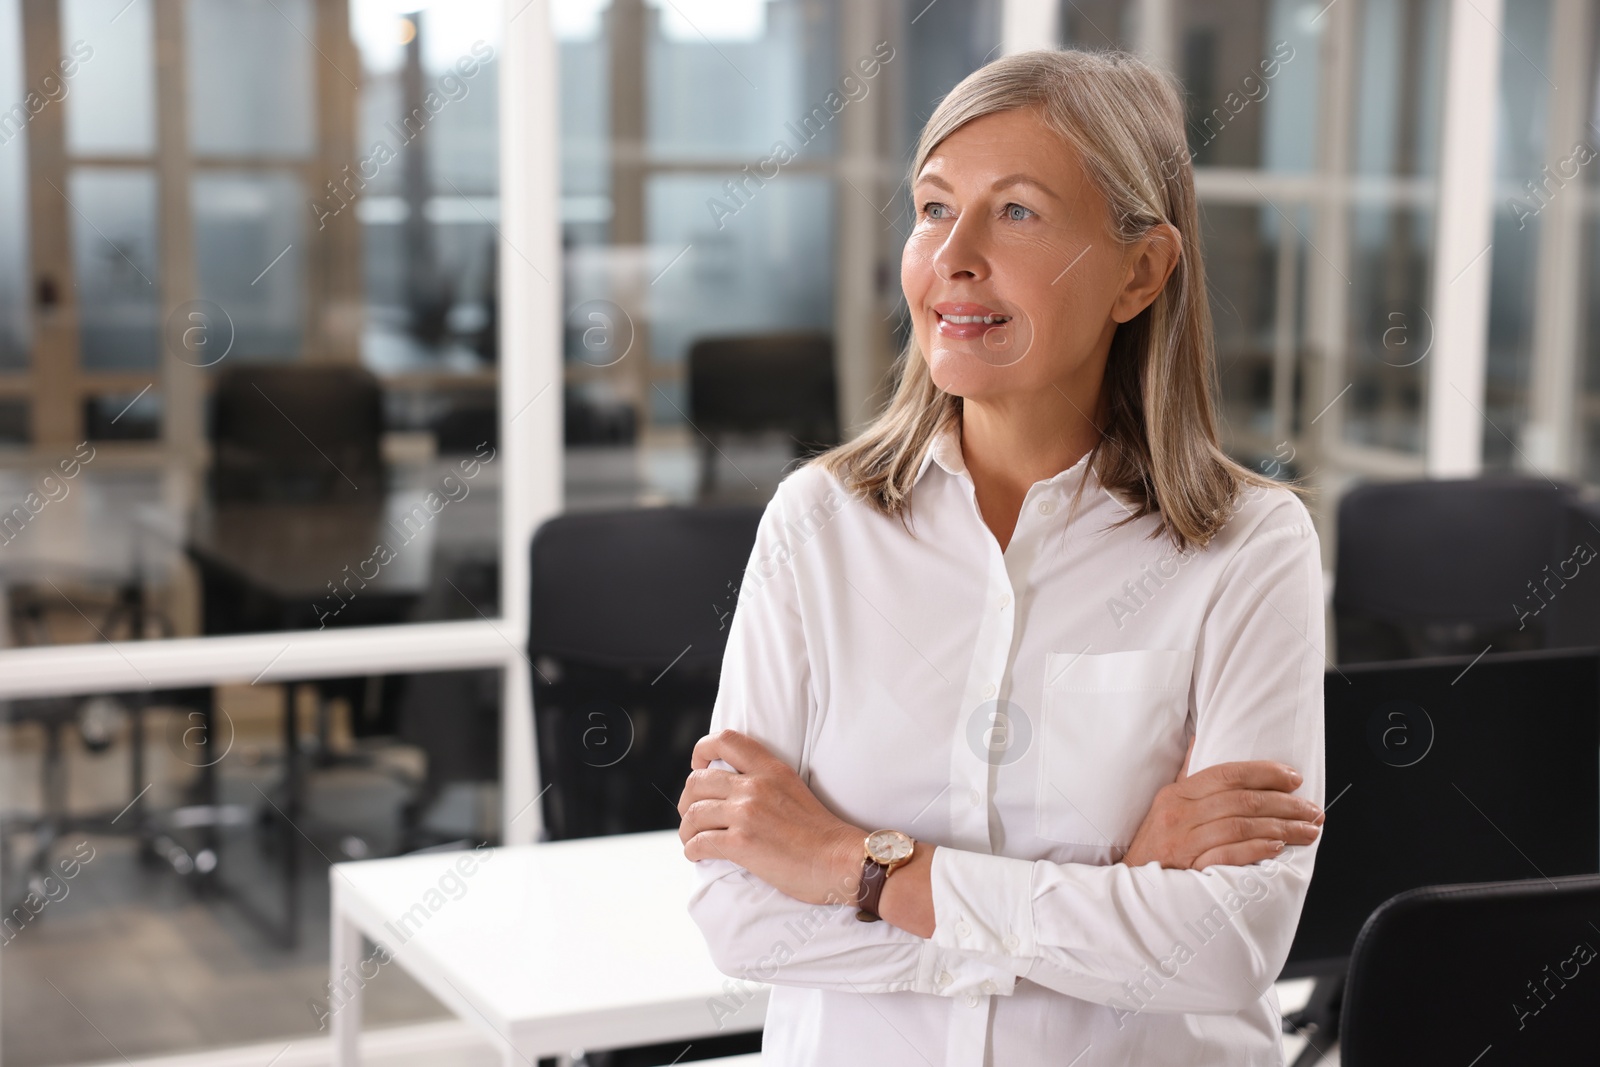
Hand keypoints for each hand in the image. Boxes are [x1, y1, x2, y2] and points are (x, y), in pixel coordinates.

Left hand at [678, 729, 863, 906]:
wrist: (841, 861)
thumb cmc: (822, 835)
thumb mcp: (795, 790)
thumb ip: (766, 785)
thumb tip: (736, 795)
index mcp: (771, 769)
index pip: (727, 739)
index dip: (702, 750)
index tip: (698, 766)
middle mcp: (755, 785)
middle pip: (698, 781)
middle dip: (687, 800)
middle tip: (691, 815)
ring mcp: (746, 813)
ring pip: (694, 813)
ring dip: (687, 829)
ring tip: (692, 840)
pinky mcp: (741, 842)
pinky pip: (699, 842)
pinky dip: (692, 850)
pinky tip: (698, 855)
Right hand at [1123, 737, 1321, 868]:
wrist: (1132, 887)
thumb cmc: (1155, 844)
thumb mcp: (1165, 805)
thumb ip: (1187, 773)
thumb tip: (1202, 738)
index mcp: (1177, 794)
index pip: (1227, 774)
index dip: (1265, 773)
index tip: (1294, 778)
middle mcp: (1179, 815)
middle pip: (1241, 801)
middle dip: (1285, 804)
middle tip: (1314, 811)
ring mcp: (1183, 842)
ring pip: (1240, 826)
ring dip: (1282, 828)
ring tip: (1308, 831)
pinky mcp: (1189, 869)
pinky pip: (1229, 854)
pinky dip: (1256, 849)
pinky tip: (1278, 847)